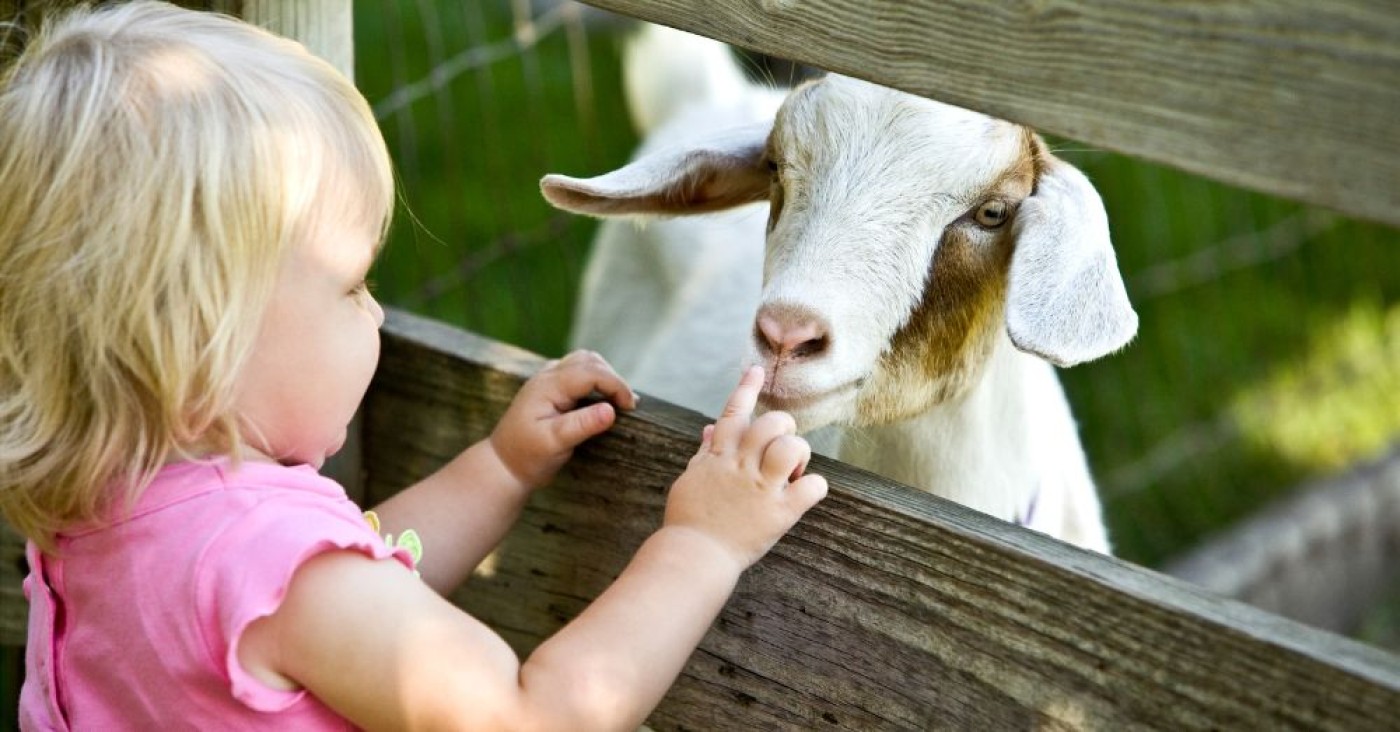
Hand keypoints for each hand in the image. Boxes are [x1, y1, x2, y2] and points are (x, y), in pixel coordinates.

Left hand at [490, 350, 636, 488]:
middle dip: (613, 378)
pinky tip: (604, 399)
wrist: (503, 465)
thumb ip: (582, 425)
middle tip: (628, 406)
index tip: (630, 408)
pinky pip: (578, 372)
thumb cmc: (527, 456)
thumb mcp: (554, 443)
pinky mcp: (551, 388)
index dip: (616, 385)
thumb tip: (612, 410)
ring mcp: (547, 380)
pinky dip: (596, 380)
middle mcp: (547, 376)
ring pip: (584, 362)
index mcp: (548, 386)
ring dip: (605, 376)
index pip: (591, 372)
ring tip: (619, 401)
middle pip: (589, 361)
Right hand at [663, 366, 827, 569]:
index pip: (734, 413)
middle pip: (771, 423)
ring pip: (791, 447)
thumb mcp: (691, 480)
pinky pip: (812, 487)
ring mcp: (760, 489)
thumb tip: (710, 428)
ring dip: (798, 454)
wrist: (692, 557)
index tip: (757, 370)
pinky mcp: (779, 514)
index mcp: (718, 458)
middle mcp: (741, 467)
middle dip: (784, 428)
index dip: (747, 389)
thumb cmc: (688, 521)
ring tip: (793, 471)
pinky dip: (815, 486)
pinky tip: (805, 493)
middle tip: (782, 448)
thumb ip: (704, 453)